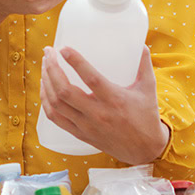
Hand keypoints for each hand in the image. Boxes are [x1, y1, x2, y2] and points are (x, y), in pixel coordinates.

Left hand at [40, 45, 169, 164]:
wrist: (144, 150)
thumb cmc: (146, 116)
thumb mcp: (149, 89)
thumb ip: (144, 65)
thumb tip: (141, 44)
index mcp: (114, 99)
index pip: (90, 78)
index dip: (75, 62)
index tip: (63, 48)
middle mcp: (97, 114)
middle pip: (65, 91)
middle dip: (52, 69)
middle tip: (48, 52)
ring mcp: (86, 126)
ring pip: (56, 104)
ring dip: (46, 82)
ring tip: (45, 65)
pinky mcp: (80, 134)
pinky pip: (55, 118)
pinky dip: (46, 101)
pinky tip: (45, 88)